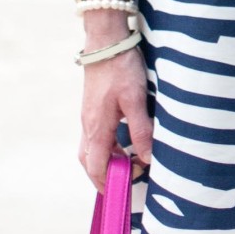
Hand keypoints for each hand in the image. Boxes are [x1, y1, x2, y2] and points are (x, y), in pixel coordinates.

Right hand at [79, 49, 152, 187]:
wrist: (105, 41)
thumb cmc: (120, 68)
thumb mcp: (136, 100)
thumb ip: (140, 130)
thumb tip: (146, 159)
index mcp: (97, 128)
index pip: (96, 167)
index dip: (107, 184)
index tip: (123, 192)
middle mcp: (88, 125)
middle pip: (88, 162)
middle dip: (103, 176)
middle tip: (125, 182)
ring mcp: (88, 116)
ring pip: (90, 149)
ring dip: (105, 161)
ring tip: (128, 165)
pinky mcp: (92, 108)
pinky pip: (94, 137)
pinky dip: (106, 148)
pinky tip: (122, 144)